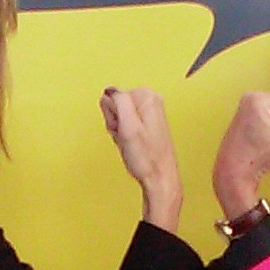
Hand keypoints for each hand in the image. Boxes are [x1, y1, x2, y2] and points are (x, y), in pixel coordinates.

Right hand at [99, 87, 181, 232]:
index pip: (113, 95)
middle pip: (116, 104)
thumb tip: (110, 92)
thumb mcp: (128, 125)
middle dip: (115, 122)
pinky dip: (123, 135)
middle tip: (125, 137)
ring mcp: (149, 113)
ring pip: (118, 115)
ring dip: (119, 130)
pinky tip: (131, 145)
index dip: (113, 114)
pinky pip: (124, 124)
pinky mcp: (147, 124)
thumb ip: (118, 101)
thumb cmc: (146, 157)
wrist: (159, 178)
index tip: (122, 128)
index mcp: (148, 96)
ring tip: (129, 142)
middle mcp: (151, 101)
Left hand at [212, 93, 269, 218]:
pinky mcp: (245, 114)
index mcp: (260, 100)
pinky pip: (268, 117)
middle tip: (268, 140)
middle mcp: (251, 97)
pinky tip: (258, 140)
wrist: (234, 171)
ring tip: (262, 141)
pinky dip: (267, 129)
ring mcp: (246, 105)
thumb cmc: (258, 158)